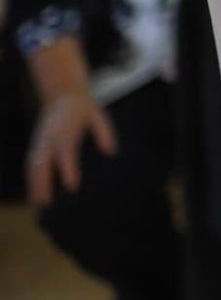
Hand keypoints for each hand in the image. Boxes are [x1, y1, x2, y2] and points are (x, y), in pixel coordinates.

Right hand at [26, 91, 116, 207]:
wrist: (62, 94)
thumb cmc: (83, 109)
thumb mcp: (97, 114)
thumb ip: (104, 132)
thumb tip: (111, 152)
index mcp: (65, 129)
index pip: (66, 153)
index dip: (68, 170)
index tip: (72, 186)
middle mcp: (49, 137)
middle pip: (42, 163)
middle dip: (43, 184)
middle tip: (47, 204)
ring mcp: (40, 142)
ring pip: (33, 166)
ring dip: (34, 185)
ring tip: (39, 205)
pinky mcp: (36, 145)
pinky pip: (31, 165)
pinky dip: (31, 180)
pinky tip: (34, 195)